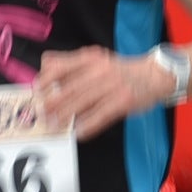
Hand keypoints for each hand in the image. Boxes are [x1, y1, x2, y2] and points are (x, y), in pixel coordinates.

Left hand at [35, 47, 163, 140]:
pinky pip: (101, 116)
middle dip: (52, 103)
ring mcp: (112, 86)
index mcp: (89, 58)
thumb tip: (45, 70)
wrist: (154, 75)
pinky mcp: (122, 102)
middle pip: (69, 87)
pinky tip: (78, 133)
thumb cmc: (120, 70)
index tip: (37, 92)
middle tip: (41, 114)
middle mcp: (99, 70)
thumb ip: (72, 63)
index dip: (45, 80)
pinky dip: (87, 126)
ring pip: (82, 102)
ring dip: (65, 117)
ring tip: (54, 127)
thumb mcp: (96, 58)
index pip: (60, 65)